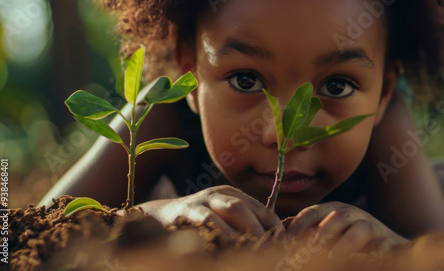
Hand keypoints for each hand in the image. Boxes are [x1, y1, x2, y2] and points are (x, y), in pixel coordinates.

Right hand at [140, 185, 283, 236]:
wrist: (160, 216)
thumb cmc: (198, 221)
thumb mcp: (221, 216)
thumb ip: (242, 224)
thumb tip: (273, 241)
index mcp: (231, 194)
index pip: (258, 207)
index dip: (273, 224)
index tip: (284, 241)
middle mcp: (217, 194)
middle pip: (242, 207)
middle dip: (258, 228)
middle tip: (269, 249)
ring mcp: (201, 202)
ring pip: (228, 211)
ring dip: (242, 232)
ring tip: (253, 249)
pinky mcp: (185, 213)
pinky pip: (207, 222)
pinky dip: (220, 234)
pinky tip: (227, 248)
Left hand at [287, 202, 408, 255]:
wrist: (388, 245)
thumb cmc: (349, 240)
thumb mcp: (327, 233)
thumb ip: (308, 232)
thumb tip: (281, 237)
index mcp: (333, 210)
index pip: (313, 211)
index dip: (300, 225)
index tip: (287, 241)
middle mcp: (352, 214)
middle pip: (336, 217)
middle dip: (321, 235)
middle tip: (308, 254)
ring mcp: (372, 225)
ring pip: (359, 229)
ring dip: (344, 246)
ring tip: (331, 262)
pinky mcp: (390, 241)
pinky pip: (383, 247)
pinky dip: (375, 255)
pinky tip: (363, 264)